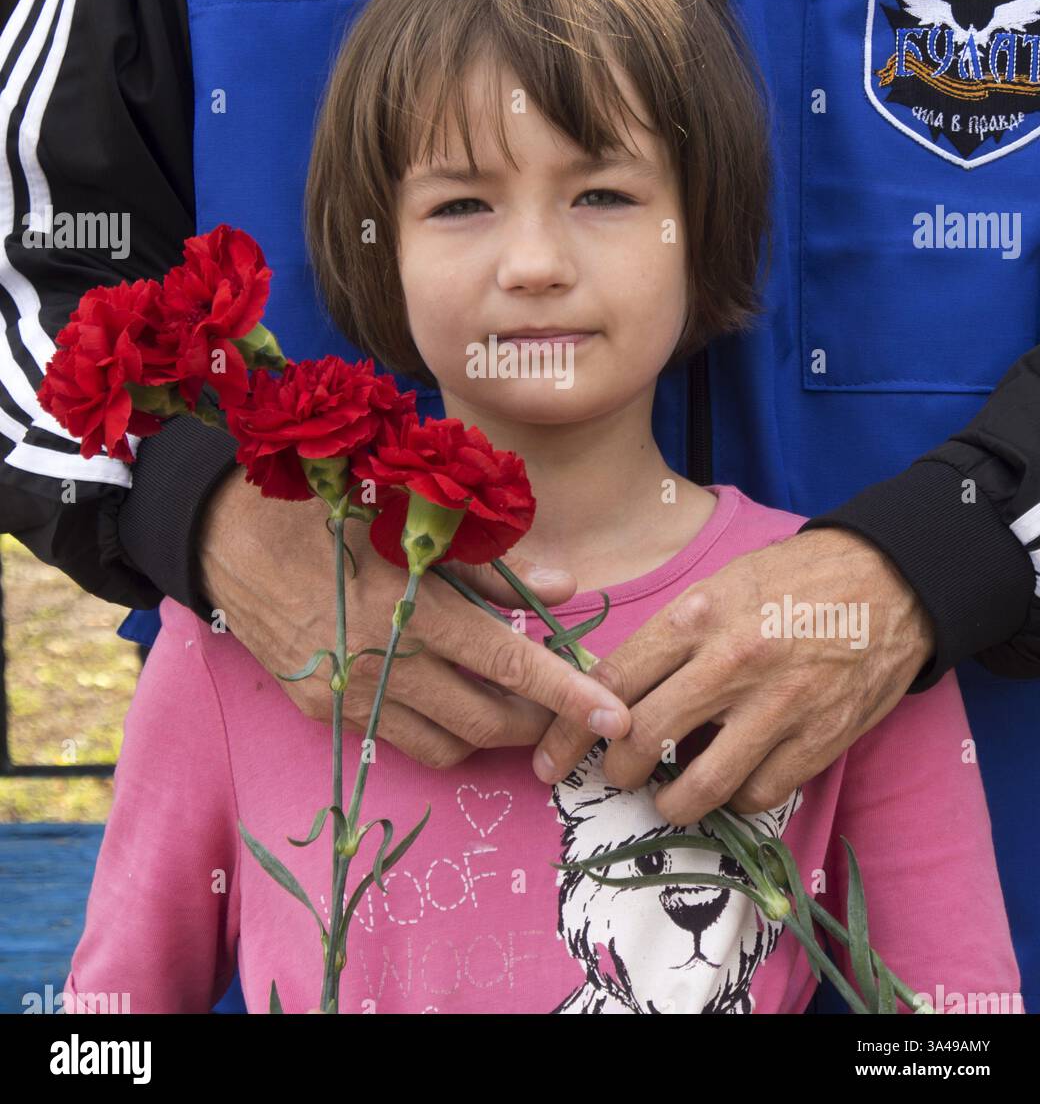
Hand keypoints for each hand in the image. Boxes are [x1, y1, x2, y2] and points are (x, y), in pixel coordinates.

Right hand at [197, 466, 630, 764]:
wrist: (226, 537)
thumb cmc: (327, 512)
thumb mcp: (411, 522)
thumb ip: (489, 566)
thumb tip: (561, 586)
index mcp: (411, 606)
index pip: (509, 663)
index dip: (567, 694)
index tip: (614, 715)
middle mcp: (382, 662)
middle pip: (485, 721)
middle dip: (537, 723)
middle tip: (562, 705)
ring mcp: (349, 695)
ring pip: (446, 745)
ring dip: (490, 733)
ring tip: (509, 703)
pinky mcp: (323, 712)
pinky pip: (399, 740)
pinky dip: (439, 730)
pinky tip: (447, 698)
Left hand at [530, 526, 935, 825]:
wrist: (888, 581)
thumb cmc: (791, 579)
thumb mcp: (720, 585)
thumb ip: (671, 635)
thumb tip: (612, 688)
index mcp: (697, 615)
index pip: (611, 681)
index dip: (569, 728)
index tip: (551, 757)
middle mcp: (730, 662)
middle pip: (642, 738)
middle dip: (616, 770)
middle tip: (617, 773)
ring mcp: (777, 706)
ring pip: (697, 784)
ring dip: (669, 801)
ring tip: (665, 796)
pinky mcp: (818, 741)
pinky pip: (756, 795)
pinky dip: (734, 800)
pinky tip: (729, 785)